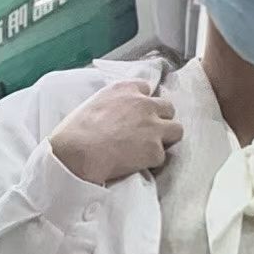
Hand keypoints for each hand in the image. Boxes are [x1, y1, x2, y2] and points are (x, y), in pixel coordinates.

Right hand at [50, 81, 183, 186]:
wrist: (78, 153)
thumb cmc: (77, 130)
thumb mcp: (95, 102)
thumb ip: (115, 102)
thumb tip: (119, 112)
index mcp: (126, 88)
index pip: (147, 89)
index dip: (144, 104)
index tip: (138, 115)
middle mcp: (143, 103)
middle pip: (168, 108)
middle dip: (161, 120)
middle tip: (148, 133)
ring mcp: (152, 127)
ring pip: (177, 130)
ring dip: (166, 139)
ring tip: (150, 149)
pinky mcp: (155, 150)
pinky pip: (162, 157)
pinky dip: (152, 162)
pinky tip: (137, 164)